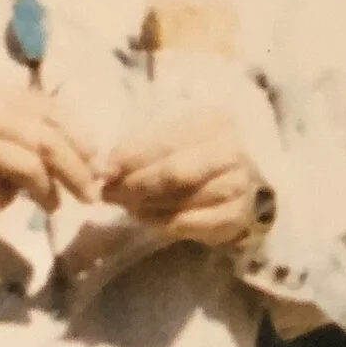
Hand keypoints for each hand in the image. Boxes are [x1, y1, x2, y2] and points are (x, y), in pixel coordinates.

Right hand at [0, 84, 100, 254]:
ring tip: (51, 206)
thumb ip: (52, 146)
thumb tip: (101, 163)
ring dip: (45, 192)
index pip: (57, 114)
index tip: (100, 171)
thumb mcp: (16, 146)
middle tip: (90, 198)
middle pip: (46, 141)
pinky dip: (1, 205)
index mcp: (2, 95)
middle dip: (75, 172)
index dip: (84, 144)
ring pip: (26, 165)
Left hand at [101, 108, 266, 248]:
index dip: (130, 157)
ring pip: (180, 201)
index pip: (165, 142)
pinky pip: (187, 223)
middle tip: (110, 192)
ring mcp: (238, 186)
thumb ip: (140, 148)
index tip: (104, 170)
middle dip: (136, 184)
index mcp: (215, 122)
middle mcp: (231, 152)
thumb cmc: (196, 155)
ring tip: (125, 204)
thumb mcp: (171, 140)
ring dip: (143, 206)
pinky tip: (146, 217)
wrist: (240, 185)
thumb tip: (105, 167)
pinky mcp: (234, 217)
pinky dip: (159, 222)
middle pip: (175, 173)